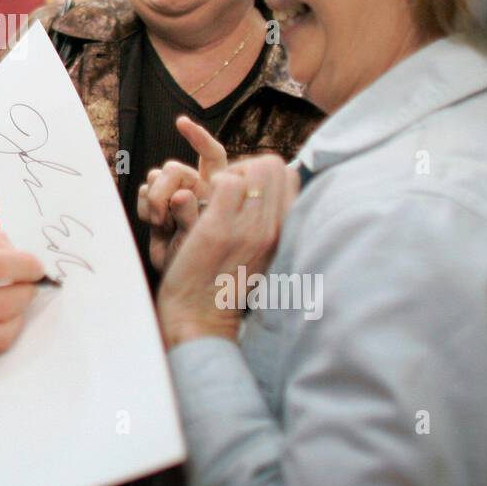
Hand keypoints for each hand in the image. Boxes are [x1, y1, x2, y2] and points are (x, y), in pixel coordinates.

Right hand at [136, 116, 227, 271]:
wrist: (190, 296)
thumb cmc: (214, 267)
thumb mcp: (221, 231)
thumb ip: (213, 203)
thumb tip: (183, 191)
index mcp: (223, 192)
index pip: (214, 154)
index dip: (199, 137)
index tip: (180, 124)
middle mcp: (199, 193)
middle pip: (177, 167)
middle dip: (168, 182)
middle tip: (172, 211)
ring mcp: (176, 204)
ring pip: (157, 178)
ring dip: (156, 198)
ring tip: (163, 223)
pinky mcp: (158, 215)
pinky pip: (145, 195)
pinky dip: (147, 207)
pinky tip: (155, 224)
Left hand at [155, 155, 297, 348]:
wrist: (200, 320)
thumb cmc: (223, 286)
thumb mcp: (258, 254)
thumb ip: (265, 225)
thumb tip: (262, 196)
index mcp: (283, 233)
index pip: (289, 176)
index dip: (261, 174)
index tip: (241, 191)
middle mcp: (273, 229)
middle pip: (274, 164)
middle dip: (244, 167)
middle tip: (222, 190)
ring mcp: (249, 228)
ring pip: (254, 168)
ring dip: (226, 175)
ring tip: (209, 198)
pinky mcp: (220, 228)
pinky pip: (226, 182)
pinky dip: (207, 184)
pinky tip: (197, 205)